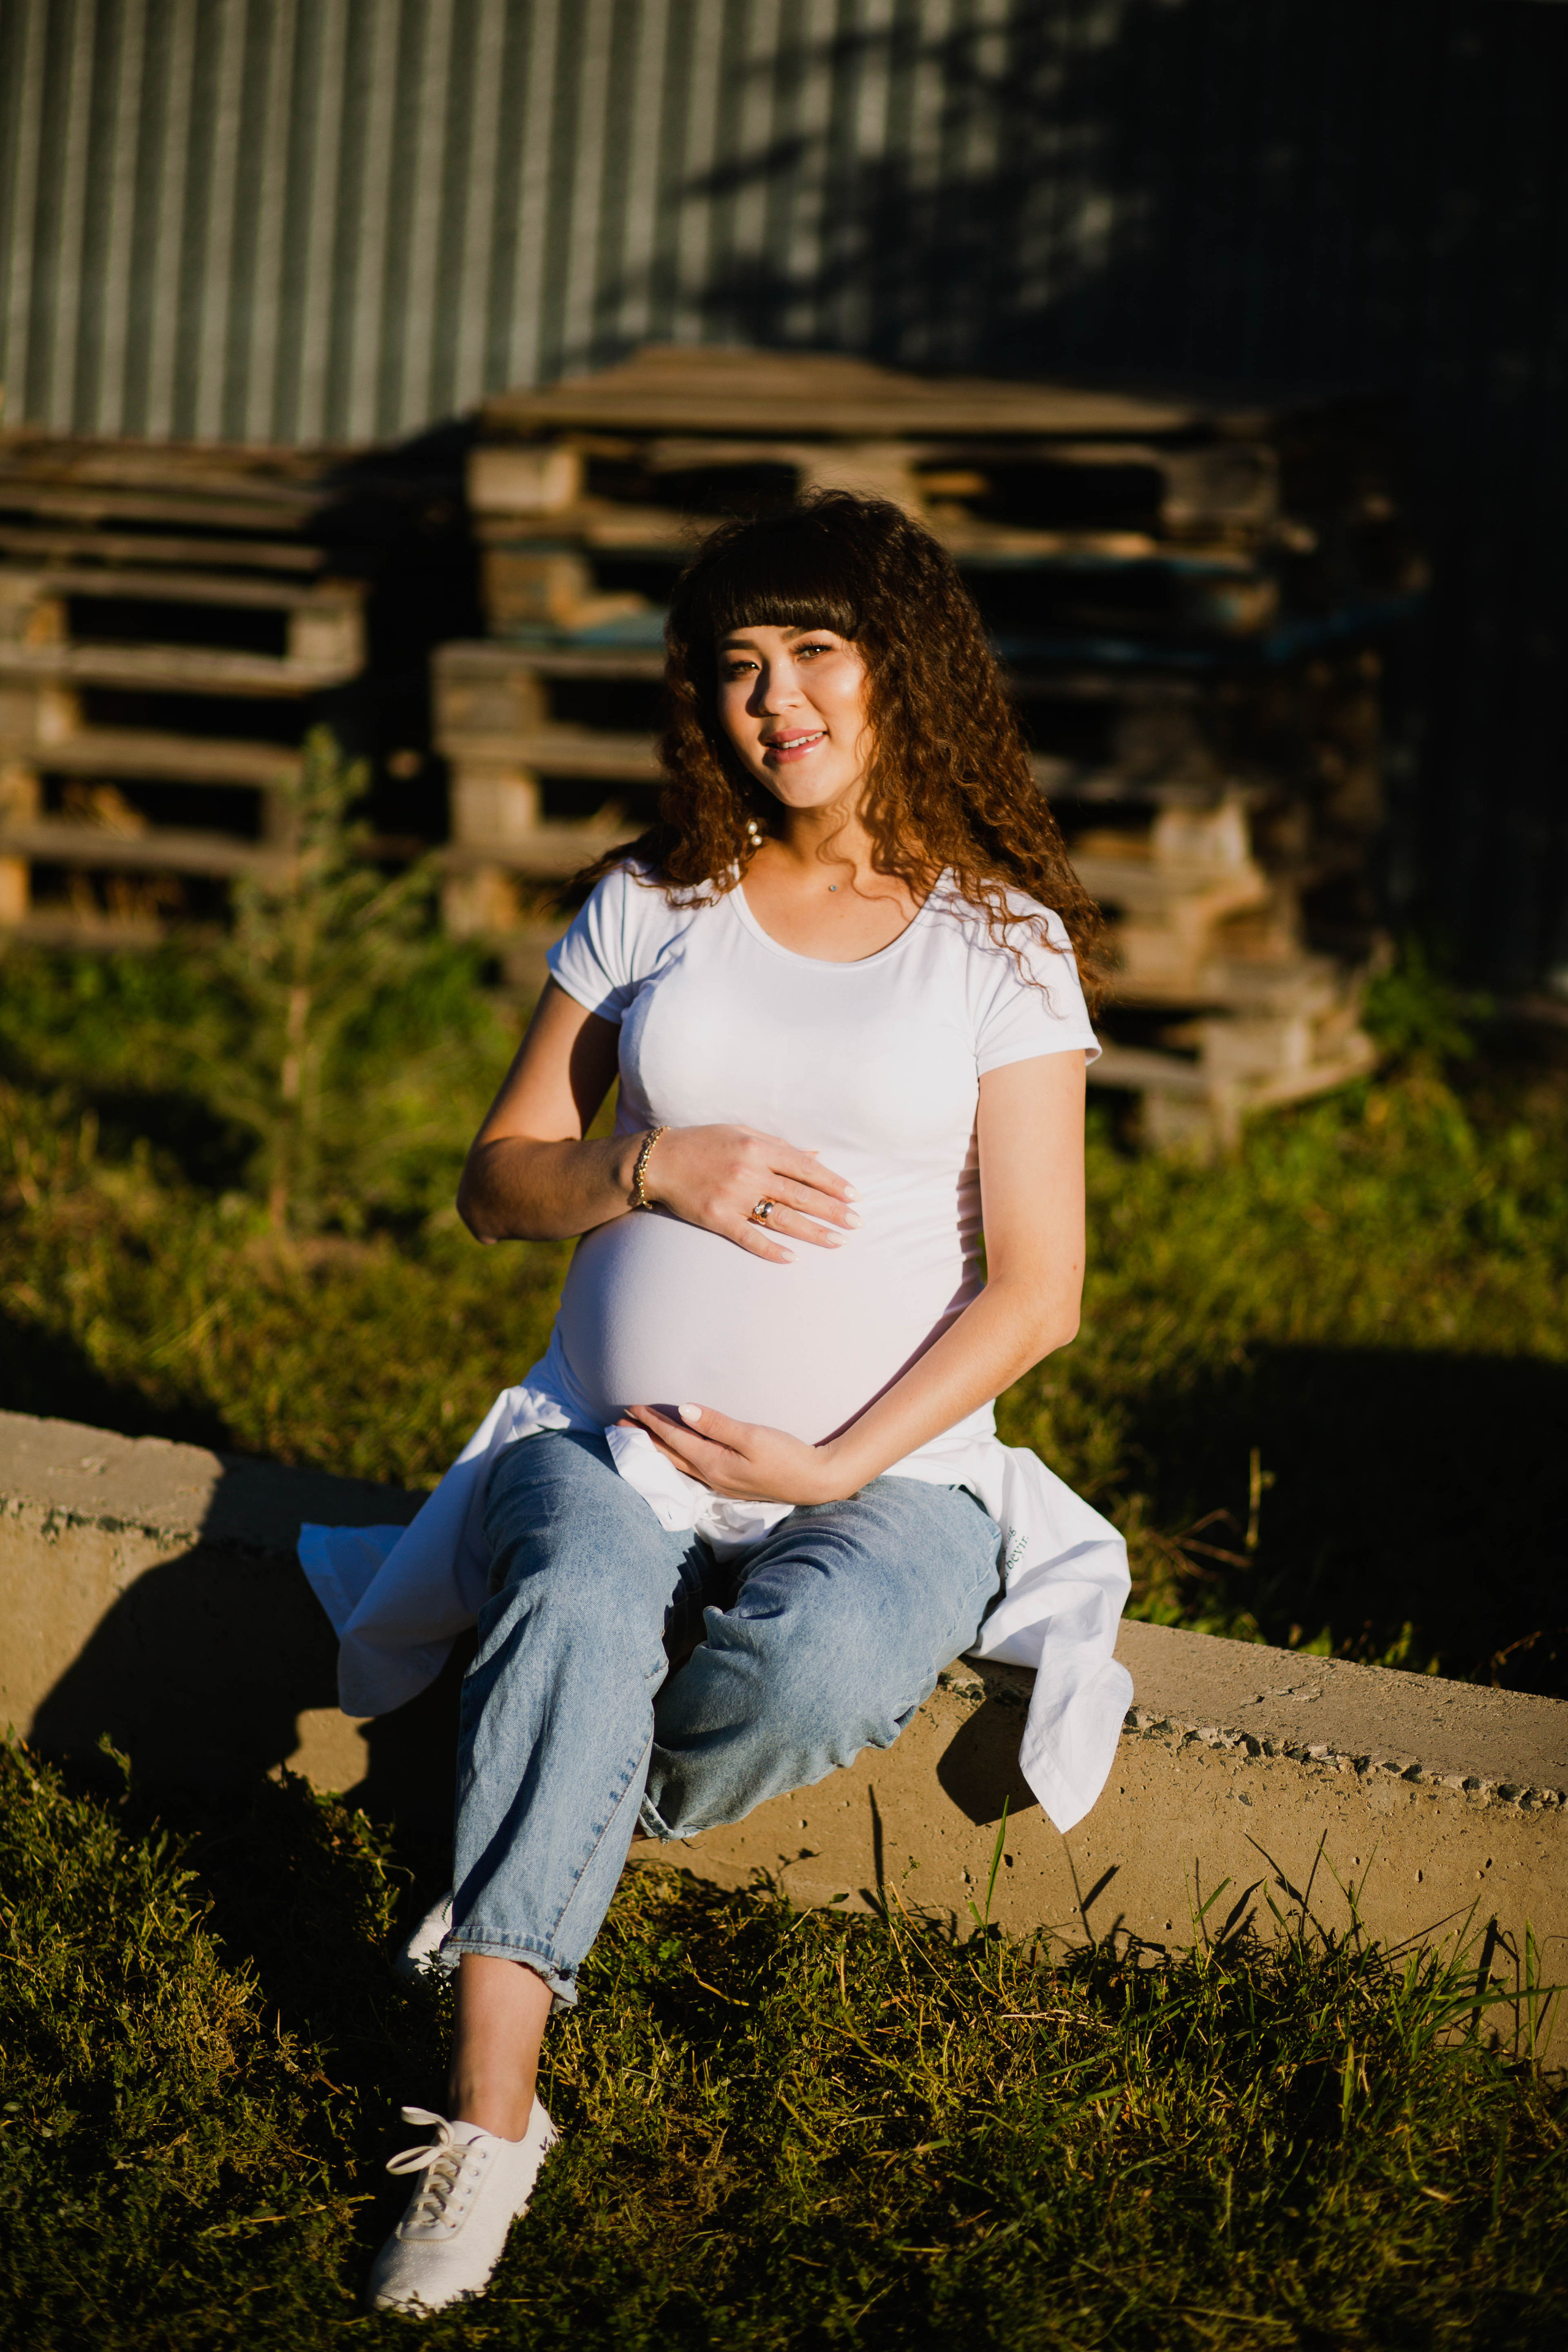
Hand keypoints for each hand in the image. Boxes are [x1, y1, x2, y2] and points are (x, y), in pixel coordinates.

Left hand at [619, 1404, 855, 1505]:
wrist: (815, 1482)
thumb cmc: (788, 1456)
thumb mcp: (753, 1436)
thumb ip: (717, 1424)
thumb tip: (683, 1411)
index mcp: (713, 1462)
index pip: (674, 1438)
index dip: (652, 1422)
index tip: (631, 1407)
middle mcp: (710, 1476)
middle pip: (669, 1454)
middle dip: (644, 1438)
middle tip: (618, 1424)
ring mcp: (720, 1482)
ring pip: (678, 1464)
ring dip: (657, 1449)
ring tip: (639, 1438)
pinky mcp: (730, 1483)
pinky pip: (691, 1469)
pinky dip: (675, 1457)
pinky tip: (674, 1456)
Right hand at [640, 1125, 858, 1263]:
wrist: (659, 1161)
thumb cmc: (704, 1143)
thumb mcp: (742, 1133)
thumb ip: (779, 1146)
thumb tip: (815, 1157)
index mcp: (758, 1148)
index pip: (805, 1167)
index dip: (833, 1183)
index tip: (855, 1196)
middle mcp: (749, 1172)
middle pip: (799, 1195)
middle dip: (832, 1210)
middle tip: (857, 1223)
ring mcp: (733, 1197)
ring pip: (781, 1218)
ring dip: (812, 1232)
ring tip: (838, 1241)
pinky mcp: (717, 1219)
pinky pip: (749, 1237)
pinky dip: (770, 1249)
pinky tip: (793, 1258)